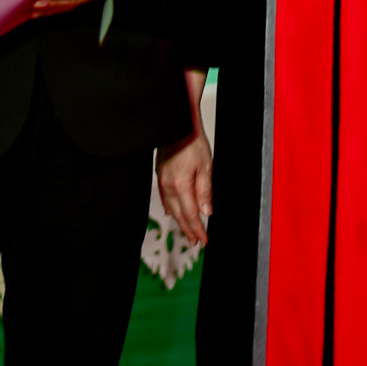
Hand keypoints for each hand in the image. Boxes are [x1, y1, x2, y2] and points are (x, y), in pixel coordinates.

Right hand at [157, 132, 213, 246]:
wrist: (178, 123)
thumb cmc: (193, 140)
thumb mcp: (206, 166)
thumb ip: (205, 191)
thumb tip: (206, 212)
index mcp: (181, 185)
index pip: (191, 215)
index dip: (197, 230)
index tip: (204, 240)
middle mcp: (169, 185)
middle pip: (180, 214)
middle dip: (188, 230)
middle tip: (195, 242)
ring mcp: (162, 179)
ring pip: (171, 207)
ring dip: (180, 221)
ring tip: (187, 231)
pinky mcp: (160, 173)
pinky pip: (164, 196)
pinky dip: (169, 207)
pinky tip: (171, 212)